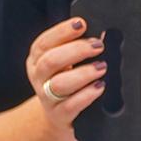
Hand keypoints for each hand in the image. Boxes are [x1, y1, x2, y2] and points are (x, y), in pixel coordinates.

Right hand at [25, 17, 107, 132]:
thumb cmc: (68, 83)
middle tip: (98, 46)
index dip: (62, 32)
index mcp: (37, 59)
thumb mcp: (68, 64)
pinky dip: (86, 95)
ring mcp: (47, 98)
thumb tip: (103, 34)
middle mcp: (39, 77)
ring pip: (59, 84)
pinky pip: (70, 105)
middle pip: (50, 61)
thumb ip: (80, 49)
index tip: (81, 23)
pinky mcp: (59, 115)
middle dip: (76, 50)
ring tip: (102, 67)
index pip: (44, 43)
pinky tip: (99, 87)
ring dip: (82, 73)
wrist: (59, 117)